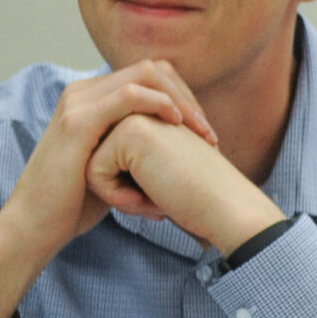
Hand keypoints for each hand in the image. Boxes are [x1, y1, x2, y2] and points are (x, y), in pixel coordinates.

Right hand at [0, 62, 218, 317]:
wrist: (35, 227)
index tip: (204, 131)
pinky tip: (177, 125)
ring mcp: (78, 103)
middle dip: (187, 96)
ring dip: (181, 101)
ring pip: (145, 75)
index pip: (151, 76)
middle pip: (153, 69)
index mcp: (91, 98)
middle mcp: (83, 93)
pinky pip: (129, 96)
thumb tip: (180, 143)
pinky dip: (160, 104)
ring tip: (201, 132)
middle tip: (208, 132)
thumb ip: (137, 144)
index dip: (183, 97)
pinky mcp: (77, 122)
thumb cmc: (76, 203)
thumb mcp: (115, 164)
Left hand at [85, 115, 284, 253]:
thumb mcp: (156, 170)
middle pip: (97, 156)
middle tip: (159, 198)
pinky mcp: (131, 130)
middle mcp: (145, 106)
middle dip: (118, 186)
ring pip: (91, 163)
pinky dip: (117, 196)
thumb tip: (90, 165)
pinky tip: (151, 200)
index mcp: (153, 112)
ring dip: (118, 192)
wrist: (226, 210)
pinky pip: (95, 172)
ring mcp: (139, 113)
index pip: (108, 155)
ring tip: (154, 200)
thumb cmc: (194, 199)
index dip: (126, 184)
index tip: (163, 193)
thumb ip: (128, 157)